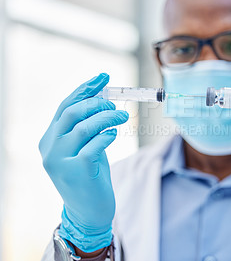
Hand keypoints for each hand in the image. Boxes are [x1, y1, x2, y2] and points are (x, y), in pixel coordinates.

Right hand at [39, 73, 128, 252]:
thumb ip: (87, 126)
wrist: (88, 213)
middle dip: (97, 103)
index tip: (103, 77)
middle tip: (115, 105)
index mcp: (49, 139)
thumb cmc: (90, 176)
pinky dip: (106, 135)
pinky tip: (114, 133)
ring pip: (83, 126)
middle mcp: (50, 149)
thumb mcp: (85, 147)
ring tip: (122, 116)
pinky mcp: (77, 172)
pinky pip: (94, 145)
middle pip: (71, 113)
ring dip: (107, 117)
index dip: (85, 90)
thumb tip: (103, 97)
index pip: (65, 106)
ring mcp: (61, 161)